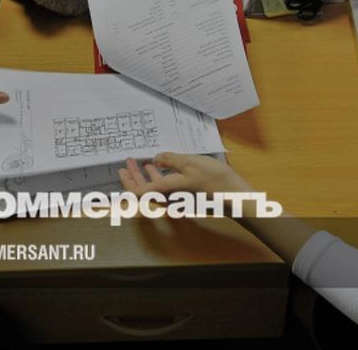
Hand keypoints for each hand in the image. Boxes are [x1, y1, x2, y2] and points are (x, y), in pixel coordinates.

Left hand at [118, 153, 252, 196]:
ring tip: (143, 163)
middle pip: (145, 191)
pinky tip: (165, 168)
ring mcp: (178, 198)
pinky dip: (161, 178)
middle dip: (134, 177)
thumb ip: (170, 159)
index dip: (128, 181)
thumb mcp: (189, 162)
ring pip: (156, 189)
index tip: (122, 169)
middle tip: (128, 163)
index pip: (138, 192)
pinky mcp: (187, 196)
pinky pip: (167, 188)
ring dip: (147, 176)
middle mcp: (169, 198)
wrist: (234, 196)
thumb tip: (156, 159)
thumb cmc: (213, 180)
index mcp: (165, 191)